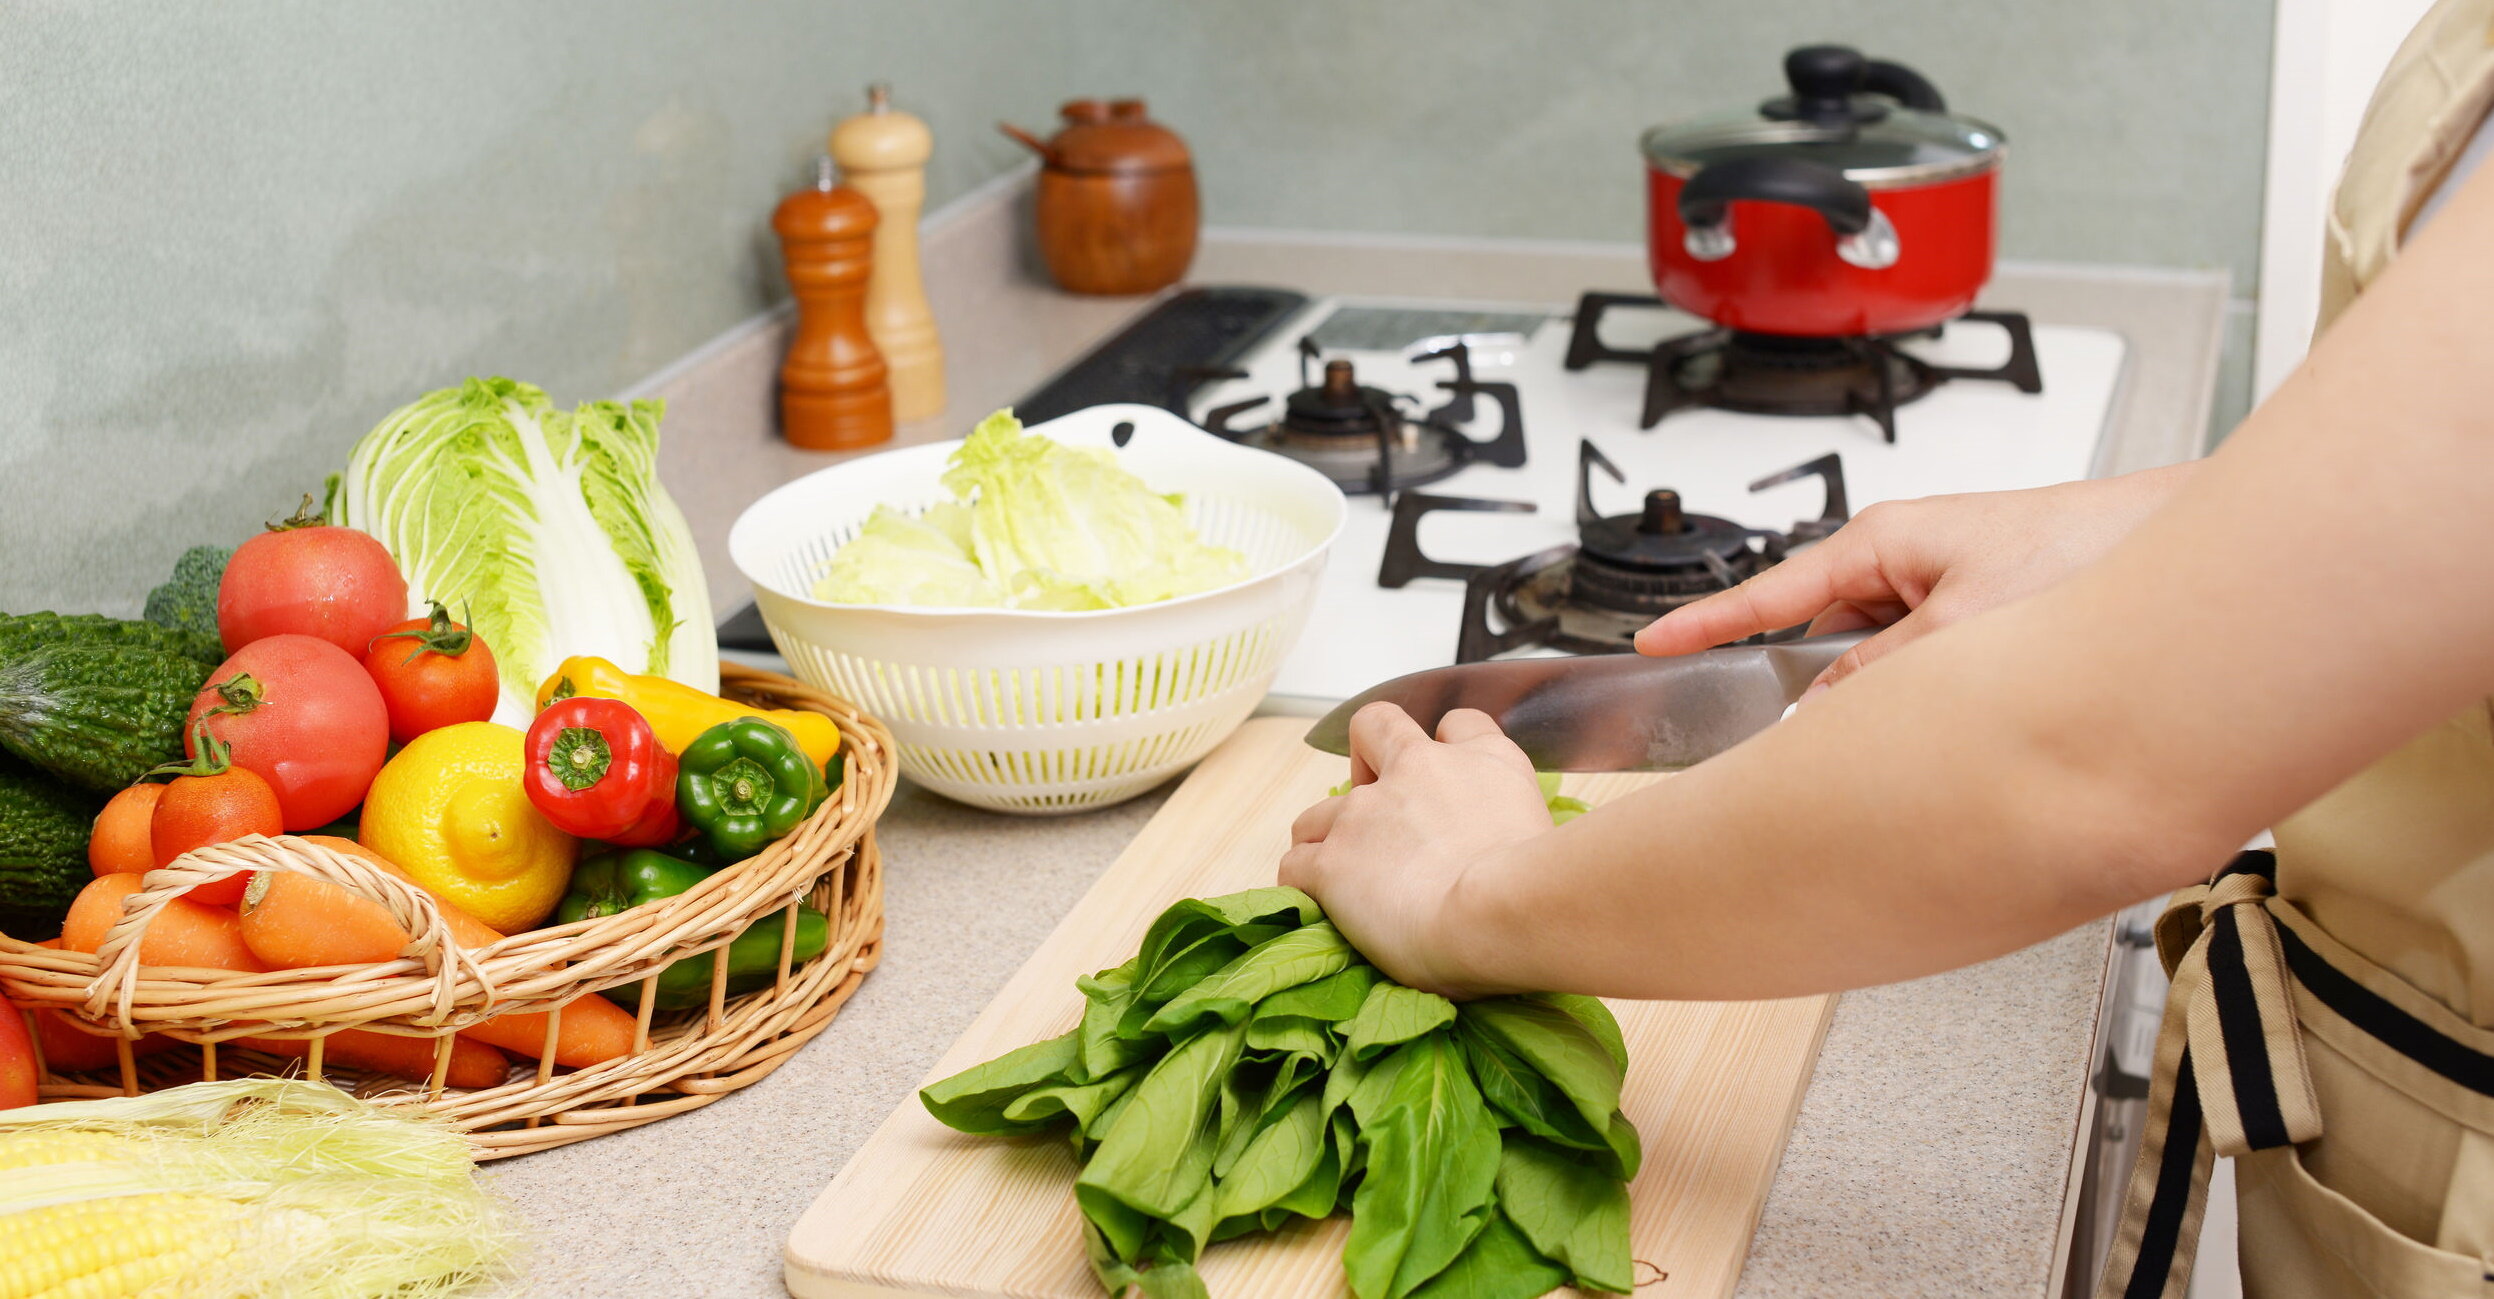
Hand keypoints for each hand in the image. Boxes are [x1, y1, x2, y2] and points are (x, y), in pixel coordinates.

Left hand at [1279, 704, 1553, 996]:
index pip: (1458, 723)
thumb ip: (1511, 821)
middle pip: (1374, 728)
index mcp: (1483, 761)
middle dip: (1366, 760)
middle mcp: (1419, 770)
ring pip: (1318, 811)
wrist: (1503, 912)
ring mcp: (1366, 813)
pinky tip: (1325, 905)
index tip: (1445, 778)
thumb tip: (1501, 847)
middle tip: (1378, 813)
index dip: (1446, 746)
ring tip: (1347, 876)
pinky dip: (1304, 884)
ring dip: (1327, 837)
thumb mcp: (1544, 832)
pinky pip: (1295, 864)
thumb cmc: (1540, 890)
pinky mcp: (1332, 860)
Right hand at [1634, 463, 2196, 691]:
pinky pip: (1921, 663)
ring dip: (1892, 695)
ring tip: (1932, 716)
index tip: (1653, 646)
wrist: (2174, 545)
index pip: (1770, 590)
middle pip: (1826, 639)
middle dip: (1826, 686)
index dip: (1706, 624)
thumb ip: (1885, 671)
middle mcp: (1906, 561)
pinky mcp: (1976, 614)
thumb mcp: (1963, 625)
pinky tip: (1960, 718)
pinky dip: (1929, 692)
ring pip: (1878, 660)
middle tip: (1828, 732)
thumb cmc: (2084, 549)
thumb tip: (1827, 710)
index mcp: (1884, 541)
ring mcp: (1940, 589)